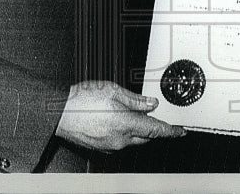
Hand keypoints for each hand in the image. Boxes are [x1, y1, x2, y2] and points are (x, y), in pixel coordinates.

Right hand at [55, 80, 184, 151]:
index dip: (170, 131)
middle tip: (147, 113)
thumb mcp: (113, 90)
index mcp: (125, 124)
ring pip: (132, 140)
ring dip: (135, 129)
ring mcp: (110, 147)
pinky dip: (122, 133)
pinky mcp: (101, 149)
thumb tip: (151, 104)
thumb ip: (135, 100)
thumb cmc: (81, 100)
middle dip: (150, 127)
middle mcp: (120, 140)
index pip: (156, 130)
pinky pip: (119, 143)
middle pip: (145, 136)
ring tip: (123, 112)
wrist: (58, 113)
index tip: (180, 131)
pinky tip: (112, 120)